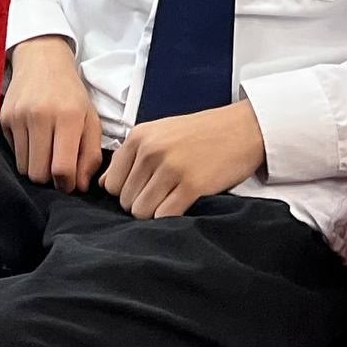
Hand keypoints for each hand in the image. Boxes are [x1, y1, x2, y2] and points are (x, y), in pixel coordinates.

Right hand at [2, 37, 104, 191]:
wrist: (42, 60)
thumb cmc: (71, 94)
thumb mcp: (91, 120)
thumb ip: (90, 155)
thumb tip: (80, 187)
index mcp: (68, 117)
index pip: (62, 168)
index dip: (66, 184)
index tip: (70, 182)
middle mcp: (41, 116)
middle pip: (39, 174)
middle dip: (49, 178)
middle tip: (57, 166)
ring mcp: (19, 116)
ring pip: (23, 167)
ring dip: (36, 166)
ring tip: (45, 150)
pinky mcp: (4, 117)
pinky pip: (13, 152)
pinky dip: (24, 152)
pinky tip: (33, 136)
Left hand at [101, 102, 266, 218]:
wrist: (242, 128)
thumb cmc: (201, 133)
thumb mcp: (159, 133)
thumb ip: (130, 156)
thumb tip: (104, 184)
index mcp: (139, 137)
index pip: (110, 182)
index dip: (125, 191)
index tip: (142, 189)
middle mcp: (151, 151)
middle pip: (125, 200)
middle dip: (140, 203)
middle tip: (162, 195)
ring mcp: (170, 168)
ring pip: (141, 211)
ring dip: (155, 212)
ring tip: (172, 200)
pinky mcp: (191, 185)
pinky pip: (164, 216)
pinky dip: (169, 217)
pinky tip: (182, 205)